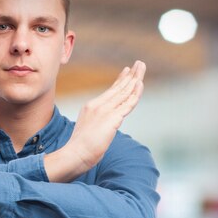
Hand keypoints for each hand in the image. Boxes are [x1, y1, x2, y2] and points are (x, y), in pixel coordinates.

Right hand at [50, 61, 145, 179]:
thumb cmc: (79, 149)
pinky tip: (140, 84)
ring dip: (135, 78)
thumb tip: (103, 129)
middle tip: (140, 64)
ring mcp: (105, 111)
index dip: (121, 81)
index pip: (110, 92)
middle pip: (118, 88)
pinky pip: (128, 103)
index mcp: (91, 107)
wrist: (75, 154)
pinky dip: (135, 93)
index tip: (128, 71)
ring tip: (142, 67)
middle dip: (131, 75)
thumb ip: (96, 125)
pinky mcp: (112, 118)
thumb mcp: (87, 132)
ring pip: (124, 92)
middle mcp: (98, 105)